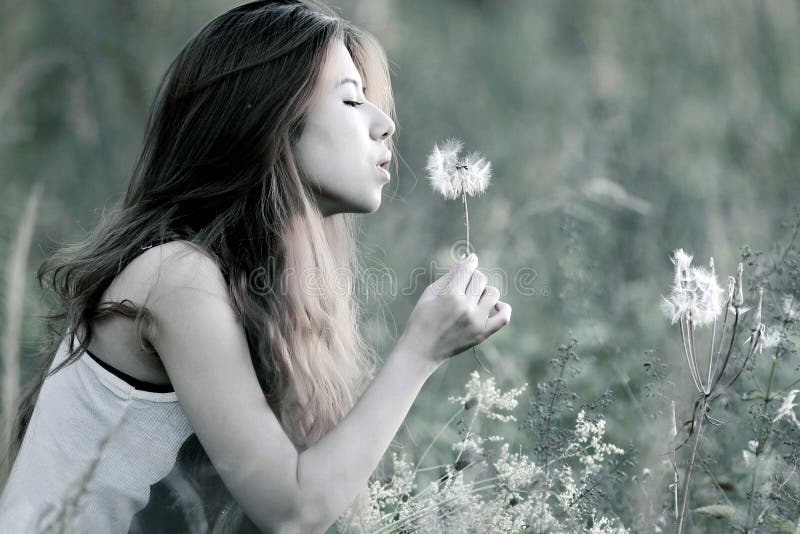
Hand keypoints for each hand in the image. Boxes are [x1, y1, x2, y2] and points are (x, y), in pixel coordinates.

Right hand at [398, 253, 511, 367]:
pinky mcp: (483, 333)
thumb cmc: (422, 318)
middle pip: (480, 279)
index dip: (470, 261)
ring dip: (484, 291)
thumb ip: (449, 276)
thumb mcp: (430, 293)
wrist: (421, 350)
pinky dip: (503, 308)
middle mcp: (465, 306)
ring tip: (473, 297)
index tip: (471, 259)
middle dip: (472, 278)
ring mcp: (476, 321)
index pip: (468, 268)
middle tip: (463, 286)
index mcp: (450, 295)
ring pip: (493, 293)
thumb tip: (466, 260)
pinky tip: (494, 305)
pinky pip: (504, 317)